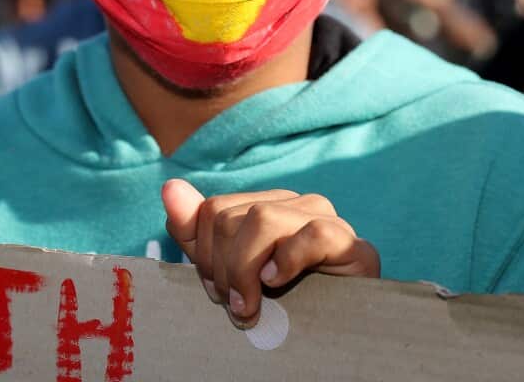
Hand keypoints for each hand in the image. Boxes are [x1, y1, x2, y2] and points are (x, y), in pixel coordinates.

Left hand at [161, 179, 379, 328]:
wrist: (339, 336)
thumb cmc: (282, 302)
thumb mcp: (228, 269)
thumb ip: (195, 229)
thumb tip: (169, 187)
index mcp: (265, 206)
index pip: (213, 210)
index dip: (204, 254)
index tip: (216, 290)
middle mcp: (295, 204)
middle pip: (231, 217)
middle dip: (221, 268)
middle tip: (233, 304)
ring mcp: (326, 219)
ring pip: (262, 219)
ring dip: (245, 270)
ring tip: (250, 306)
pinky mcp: (353, 245)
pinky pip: (313, 234)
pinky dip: (288, 261)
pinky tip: (279, 283)